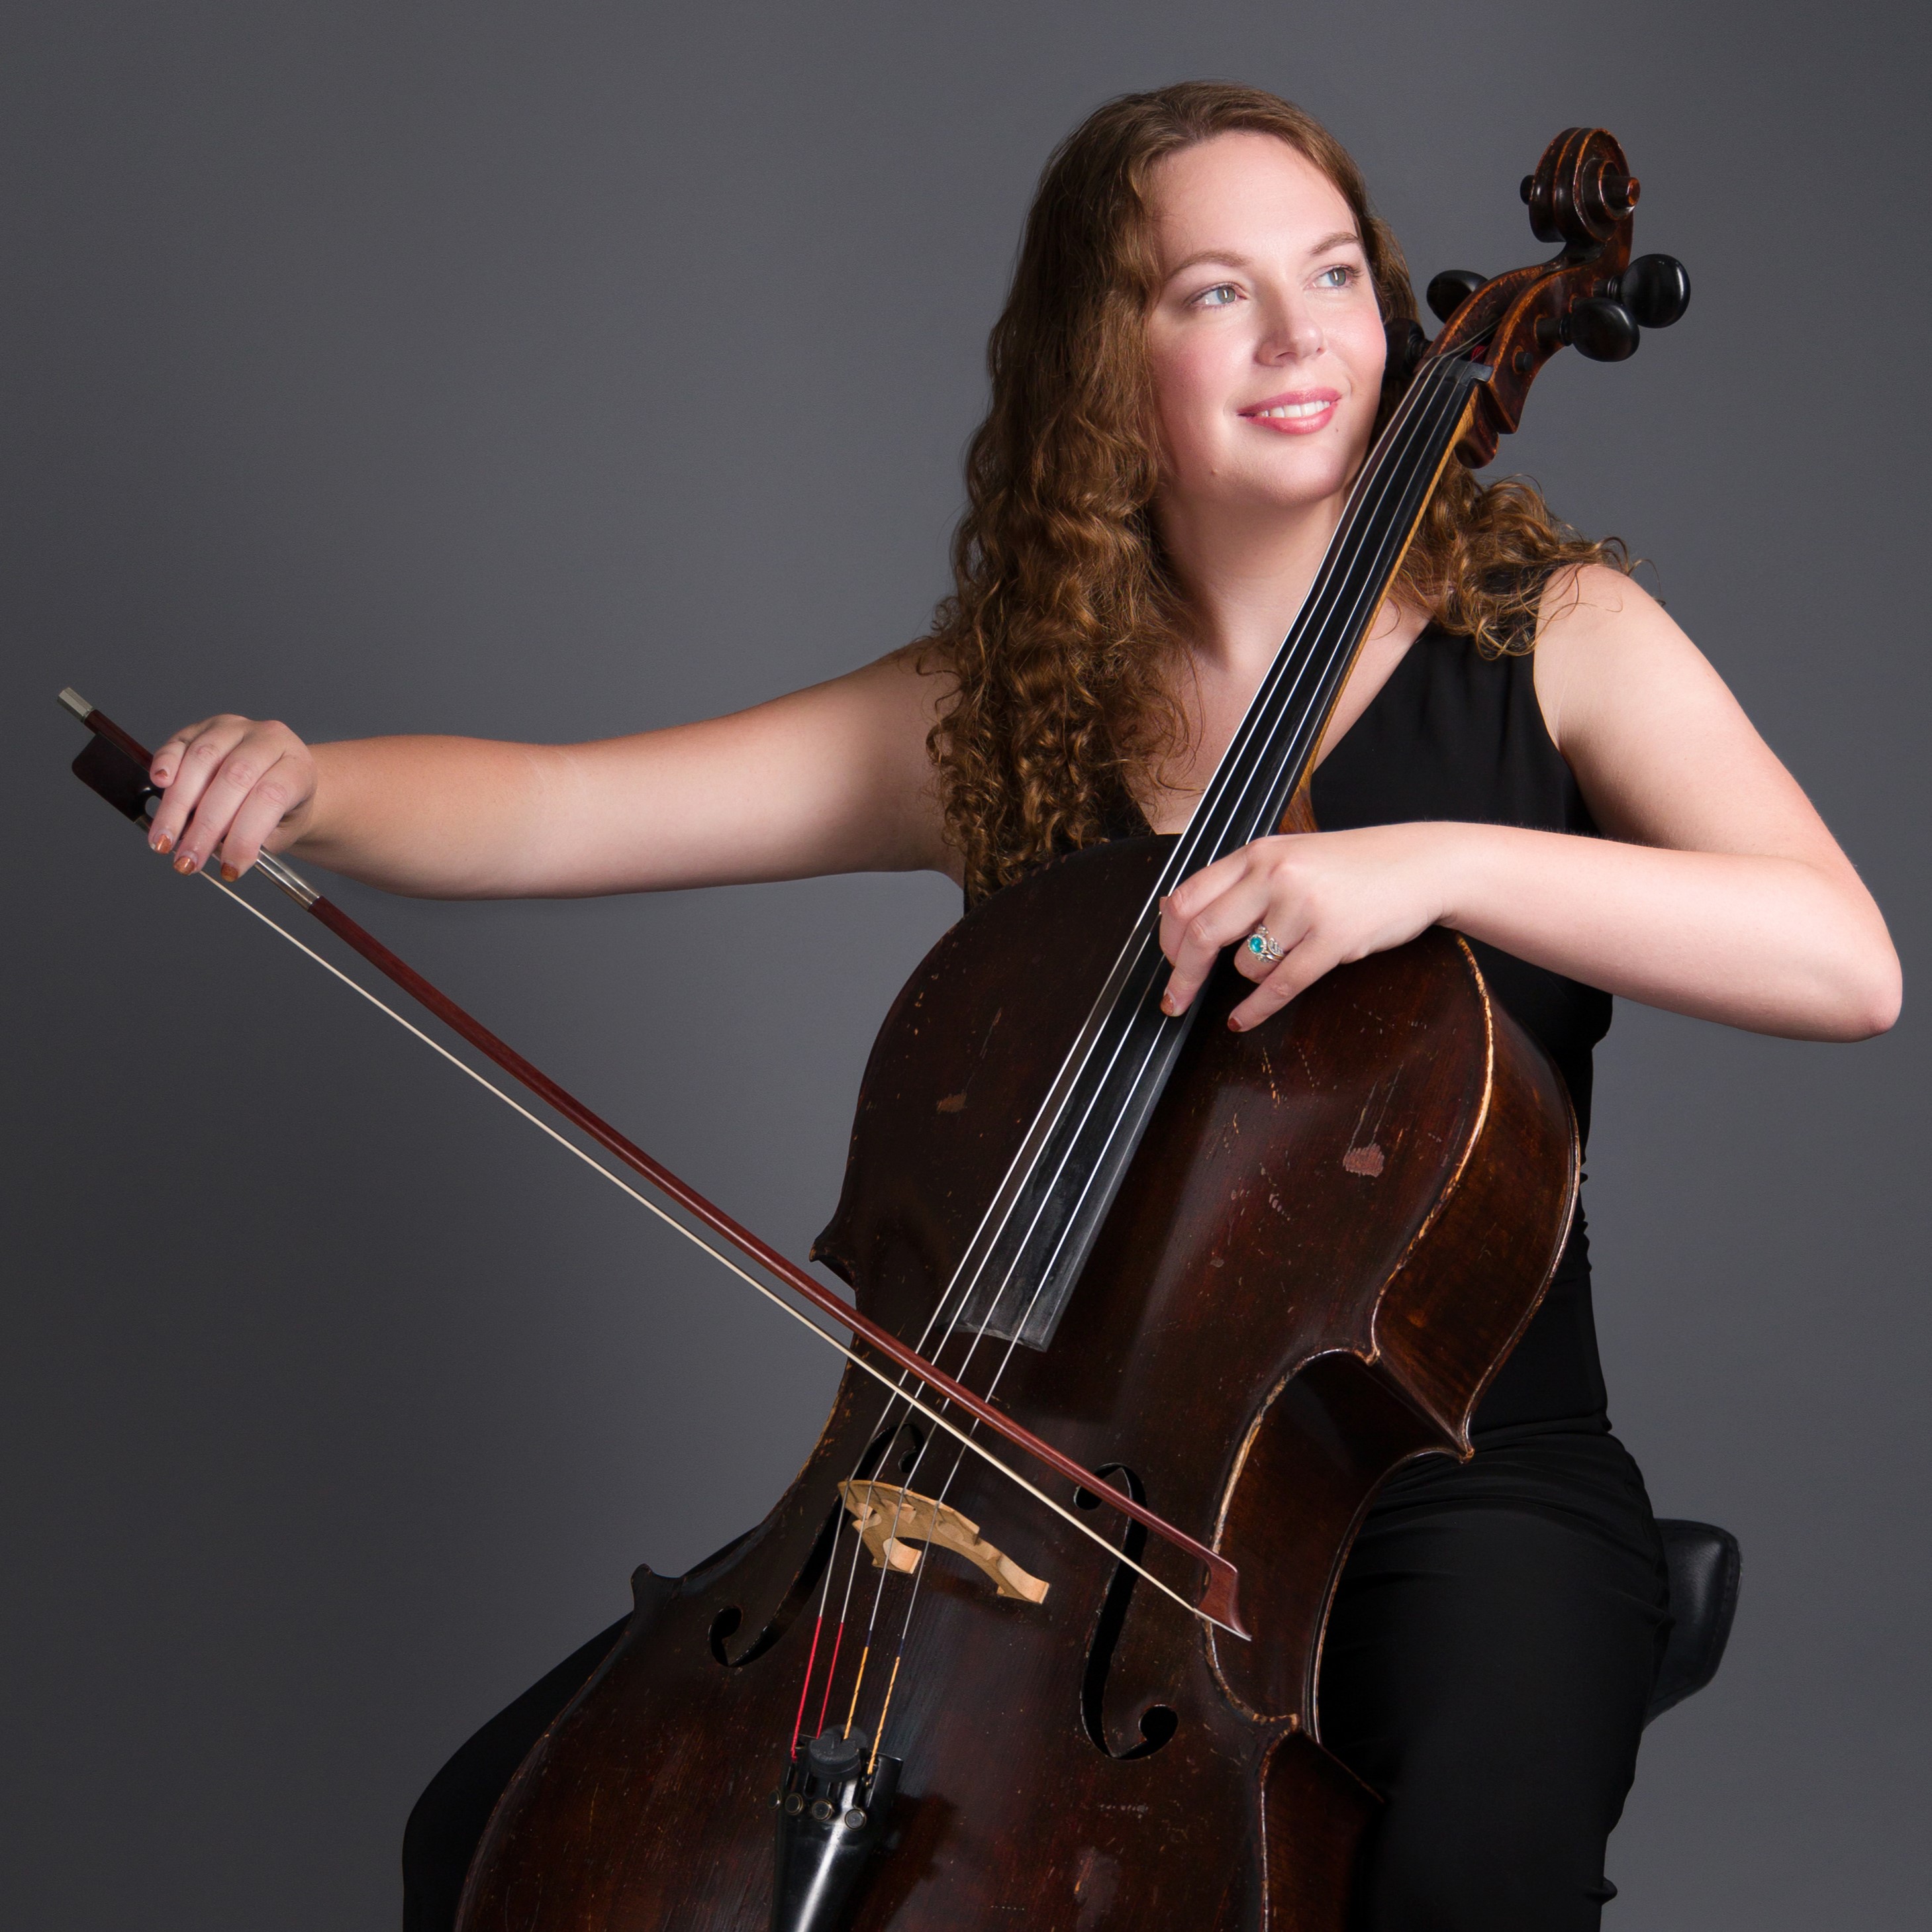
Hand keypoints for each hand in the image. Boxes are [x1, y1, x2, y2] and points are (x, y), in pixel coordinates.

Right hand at [145, 715, 318, 879]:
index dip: (246, 836)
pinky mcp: (201, 728)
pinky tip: (159, 785)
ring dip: (178, 806)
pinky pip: (179, 743)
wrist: (280, 781)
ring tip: (164, 841)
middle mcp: (267, 739)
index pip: (270, 798)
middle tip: (187, 861)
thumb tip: (217, 849)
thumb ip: (255, 839)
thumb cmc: (283, 808)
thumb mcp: (283, 830)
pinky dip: (166, 762)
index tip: (229, 869)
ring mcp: (233, 728)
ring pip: (201, 759)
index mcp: (296, 765)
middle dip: (206, 826)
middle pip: (234, 778)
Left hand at [1156, 825, 1456, 1031]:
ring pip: (1246, 965)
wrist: (1422, 866)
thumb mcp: (1290, 859)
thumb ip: (1239, 883)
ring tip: (1284, 957)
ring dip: (1251, 976)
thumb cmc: (1354, 867)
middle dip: (1182, 976)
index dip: (1168, 938)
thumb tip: (1174, 913)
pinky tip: (1241, 1020)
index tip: (1166, 963)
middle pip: (1203, 934)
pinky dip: (1254, 1010)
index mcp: (1258, 853)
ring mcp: (1305, 907)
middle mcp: (1275, 875)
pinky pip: (1279, 987)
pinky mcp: (1333, 940)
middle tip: (1173, 1002)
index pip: (1188, 897)